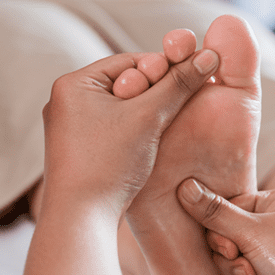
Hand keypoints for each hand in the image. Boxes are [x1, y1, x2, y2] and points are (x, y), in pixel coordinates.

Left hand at [41, 51, 217, 217]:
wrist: (81, 218)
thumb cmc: (107, 165)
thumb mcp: (149, 118)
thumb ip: (179, 84)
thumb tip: (209, 55)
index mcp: (73, 84)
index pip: (129, 63)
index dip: (164, 69)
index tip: (191, 79)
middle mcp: (64, 102)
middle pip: (125, 85)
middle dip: (155, 93)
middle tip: (184, 102)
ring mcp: (68, 128)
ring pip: (121, 109)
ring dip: (146, 115)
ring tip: (168, 125)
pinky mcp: (76, 150)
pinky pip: (112, 130)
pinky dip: (133, 133)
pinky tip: (152, 144)